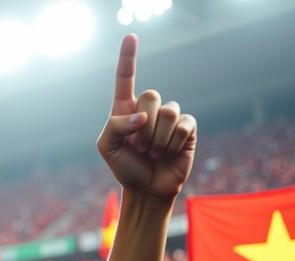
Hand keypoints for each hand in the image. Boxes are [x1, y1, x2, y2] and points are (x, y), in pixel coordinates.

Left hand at [97, 35, 195, 201]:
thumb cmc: (126, 168)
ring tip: (153, 153)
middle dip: (143, 126)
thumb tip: (140, 116)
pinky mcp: (186, 128)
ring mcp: (169, 117)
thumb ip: (115, 127)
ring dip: (157, 139)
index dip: (128, 58)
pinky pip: (182, 124)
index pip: (126, 79)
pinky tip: (169, 153)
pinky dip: (173, 143)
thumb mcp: (108, 149)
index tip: (130, 37)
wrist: (147, 189)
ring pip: (167, 112)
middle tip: (140, 148)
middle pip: (151, 95)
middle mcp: (148, 109)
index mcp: (125, 109)